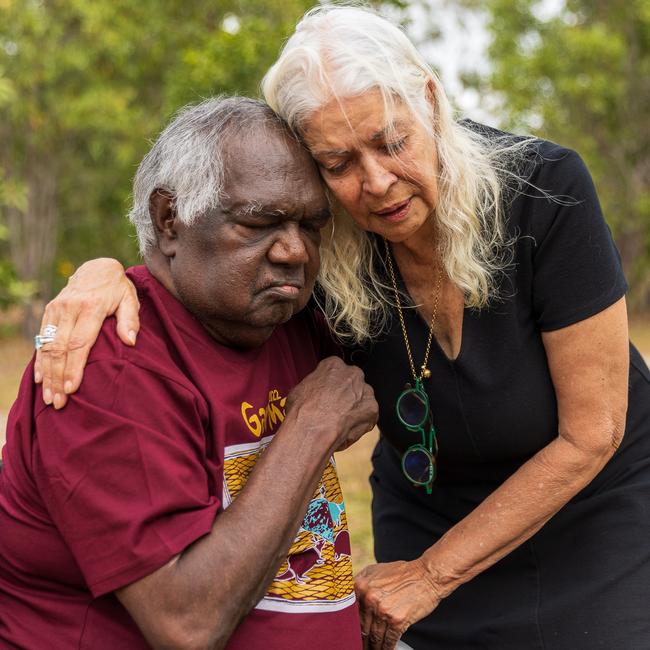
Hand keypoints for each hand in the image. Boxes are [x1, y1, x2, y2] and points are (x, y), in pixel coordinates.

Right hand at [35, 258, 139, 408]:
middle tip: (57, 403)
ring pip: (48, 346)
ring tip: (48, 397)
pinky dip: (40, 360)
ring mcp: (57, 309)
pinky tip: (40, 379)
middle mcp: (70, 308)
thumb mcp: (130, 299)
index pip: (79, 343)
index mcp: (91, 307)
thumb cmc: (118, 289)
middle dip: (56, 378)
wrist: (97, 268)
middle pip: (60, 349)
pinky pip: (41, 339)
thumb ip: (130, 320)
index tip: (71, 389)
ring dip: (46, 374)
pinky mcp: (49, 311)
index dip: (73, 368)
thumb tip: (131, 341)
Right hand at [285, 356, 377, 452]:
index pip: (336, 370)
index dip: (332, 384)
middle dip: (346, 394)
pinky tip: (346, 429)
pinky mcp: (372, 410)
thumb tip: (313, 394)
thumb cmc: (302, 411)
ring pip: (362, 399)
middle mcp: (353, 374)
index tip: (328, 394)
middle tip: (335, 408)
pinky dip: (360, 422)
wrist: (312, 430)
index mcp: (334, 365)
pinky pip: (368, 416)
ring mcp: (365, 391)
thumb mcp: (299, 389)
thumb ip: (314, 386)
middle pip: (352, 382)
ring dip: (354, 408)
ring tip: (340, 422)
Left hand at [355, 559, 440, 649]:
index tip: (350, 633)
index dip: (349, 625)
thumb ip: (361, 585)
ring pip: (374, 637)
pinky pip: (388, 641)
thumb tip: (350, 601)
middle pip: (361, 627)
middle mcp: (369, 598)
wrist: (426, 575)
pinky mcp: (397, 621)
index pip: (349, 612)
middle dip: (361, 638)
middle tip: (360, 645)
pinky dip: (386, 648)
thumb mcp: (376, 571)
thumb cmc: (402, 573)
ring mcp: (382, 610)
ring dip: (373, 647)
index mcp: (361, 585)